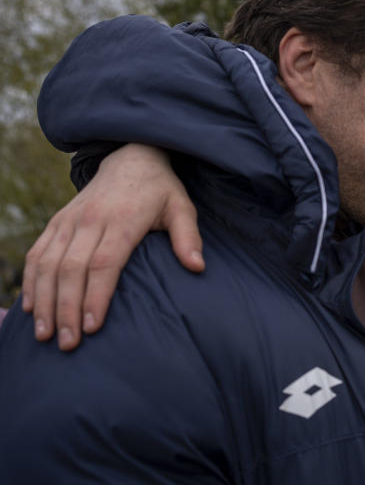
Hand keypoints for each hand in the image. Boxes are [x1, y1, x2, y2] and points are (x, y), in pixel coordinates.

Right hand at [21, 144, 203, 350]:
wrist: (131, 156)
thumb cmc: (160, 189)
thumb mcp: (181, 206)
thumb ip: (188, 236)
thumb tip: (198, 267)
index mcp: (123, 219)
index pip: (105, 263)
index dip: (96, 296)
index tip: (92, 327)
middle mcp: (91, 220)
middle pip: (72, 269)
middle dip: (66, 308)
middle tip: (68, 343)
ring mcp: (70, 220)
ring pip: (49, 264)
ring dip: (44, 301)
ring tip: (44, 334)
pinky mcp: (58, 221)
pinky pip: (38, 253)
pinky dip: (31, 281)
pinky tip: (30, 307)